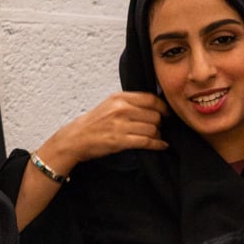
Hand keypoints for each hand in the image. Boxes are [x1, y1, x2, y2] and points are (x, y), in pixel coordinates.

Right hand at [38, 91, 167, 174]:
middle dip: (161, 123)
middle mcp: (121, 109)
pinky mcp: (120, 141)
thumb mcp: (110, 104)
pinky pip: (147, 142)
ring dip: (158, 135)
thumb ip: (130, 102)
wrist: (76, 138)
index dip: (163, 106)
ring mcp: (120, 125)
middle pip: (154, 115)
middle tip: (161, 128)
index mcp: (119, 98)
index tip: (167, 112)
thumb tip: (154, 105)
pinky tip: (161, 146)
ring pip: (152, 129)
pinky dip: (157, 145)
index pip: (150, 99)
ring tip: (157, 137)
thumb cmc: (94, 123)